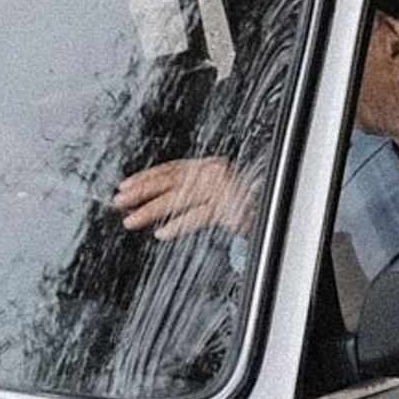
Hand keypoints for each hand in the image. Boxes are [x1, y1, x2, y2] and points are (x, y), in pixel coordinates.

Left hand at [112, 155, 255, 240]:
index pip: (170, 169)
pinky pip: (198, 215)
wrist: (280, 206)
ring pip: (177, 198)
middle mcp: (213, 172)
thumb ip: (196, 195)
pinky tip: (162, 233)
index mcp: (210, 165)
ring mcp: (221, 187)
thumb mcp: (221, 192)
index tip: (124, 186)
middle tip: (119, 202)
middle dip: (141, 191)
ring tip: (131, 220)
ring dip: (151, 210)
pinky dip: (179, 225)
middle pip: (169, 180)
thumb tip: (162, 205)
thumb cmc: (253, 200)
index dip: (145, 177)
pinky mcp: (229, 205)